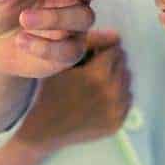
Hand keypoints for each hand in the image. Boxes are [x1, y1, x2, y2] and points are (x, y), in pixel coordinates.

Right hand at [10, 30, 132, 155]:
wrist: (38, 131)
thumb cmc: (45, 90)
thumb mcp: (61, 60)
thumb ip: (87, 42)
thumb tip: (115, 33)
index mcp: (99, 75)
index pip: (115, 47)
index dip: (101, 46)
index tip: (88, 52)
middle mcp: (113, 93)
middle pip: (122, 62)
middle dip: (108, 59)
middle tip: (90, 65)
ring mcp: (116, 110)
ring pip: (126, 79)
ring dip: (114, 75)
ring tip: (92, 81)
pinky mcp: (116, 123)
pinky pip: (126, 98)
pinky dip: (116, 93)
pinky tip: (97, 95)